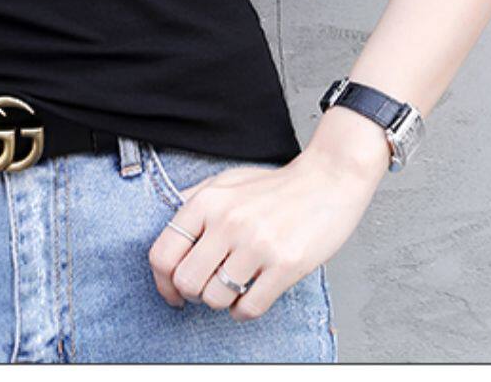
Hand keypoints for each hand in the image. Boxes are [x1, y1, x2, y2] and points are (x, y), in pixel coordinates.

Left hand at [147, 108, 388, 320]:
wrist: (329, 179)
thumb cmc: (275, 186)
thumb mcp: (225, 182)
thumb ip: (192, 202)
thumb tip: (167, 231)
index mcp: (207, 202)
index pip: (162, 254)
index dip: (162, 282)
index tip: (173, 292)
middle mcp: (228, 222)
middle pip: (186, 282)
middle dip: (191, 294)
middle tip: (205, 290)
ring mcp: (257, 243)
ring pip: (215, 299)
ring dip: (220, 302)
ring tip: (232, 289)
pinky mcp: (286, 263)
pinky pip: (249, 307)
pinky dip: (243, 311)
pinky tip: (249, 297)